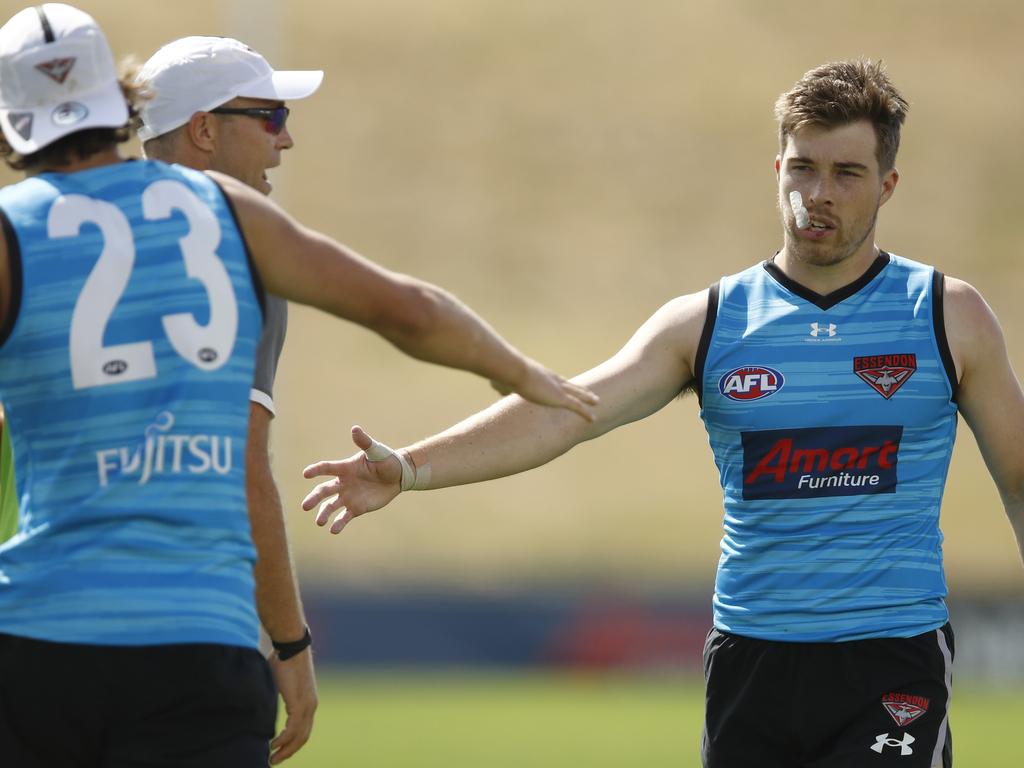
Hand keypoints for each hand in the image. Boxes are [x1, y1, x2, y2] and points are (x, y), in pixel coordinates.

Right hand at [268, 648, 316, 763]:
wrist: (290, 647)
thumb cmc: (282, 660)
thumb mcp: (279, 683)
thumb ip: (276, 696)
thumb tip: (262, 703)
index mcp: (308, 702)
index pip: (304, 730)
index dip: (292, 743)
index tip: (280, 752)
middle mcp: (311, 706)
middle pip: (303, 737)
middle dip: (289, 752)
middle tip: (275, 761)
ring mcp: (307, 706)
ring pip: (299, 736)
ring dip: (286, 750)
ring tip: (273, 759)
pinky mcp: (300, 703)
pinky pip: (293, 729)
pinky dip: (283, 740)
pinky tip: (273, 745)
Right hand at [302, 426, 402, 533]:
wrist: (398, 476)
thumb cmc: (386, 460)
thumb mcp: (376, 451)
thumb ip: (364, 442)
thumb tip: (355, 429)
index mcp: (345, 468)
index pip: (327, 469)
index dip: (316, 470)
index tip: (306, 474)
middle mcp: (343, 483)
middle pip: (323, 491)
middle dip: (314, 498)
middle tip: (305, 506)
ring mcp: (348, 496)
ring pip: (331, 506)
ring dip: (324, 514)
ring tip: (320, 522)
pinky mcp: (356, 508)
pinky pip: (344, 517)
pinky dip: (338, 524)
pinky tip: (333, 530)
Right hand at [491, 358, 598, 420]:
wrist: (513, 370)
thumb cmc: (505, 373)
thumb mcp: (504, 379)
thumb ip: (504, 384)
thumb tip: (498, 387)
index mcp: (540, 374)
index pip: (554, 379)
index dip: (560, 382)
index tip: (565, 383)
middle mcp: (551, 379)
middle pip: (569, 384)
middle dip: (578, 388)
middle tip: (587, 391)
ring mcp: (557, 388)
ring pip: (577, 393)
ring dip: (587, 397)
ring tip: (597, 401)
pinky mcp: (559, 398)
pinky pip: (576, 407)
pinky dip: (585, 412)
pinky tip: (593, 419)